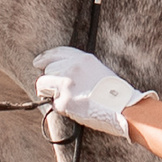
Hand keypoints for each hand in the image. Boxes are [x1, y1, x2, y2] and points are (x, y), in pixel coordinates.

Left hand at [33, 46, 155, 138]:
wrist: (122, 108)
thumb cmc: (113, 93)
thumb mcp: (97, 70)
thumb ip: (79, 68)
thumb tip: (59, 73)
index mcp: (83, 59)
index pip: (57, 53)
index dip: (45, 58)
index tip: (38, 62)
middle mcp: (72, 68)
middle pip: (48, 69)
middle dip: (51, 80)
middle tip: (61, 90)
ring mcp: (67, 84)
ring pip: (43, 85)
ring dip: (51, 93)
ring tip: (70, 99)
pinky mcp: (64, 101)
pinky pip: (52, 103)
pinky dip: (60, 107)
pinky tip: (75, 109)